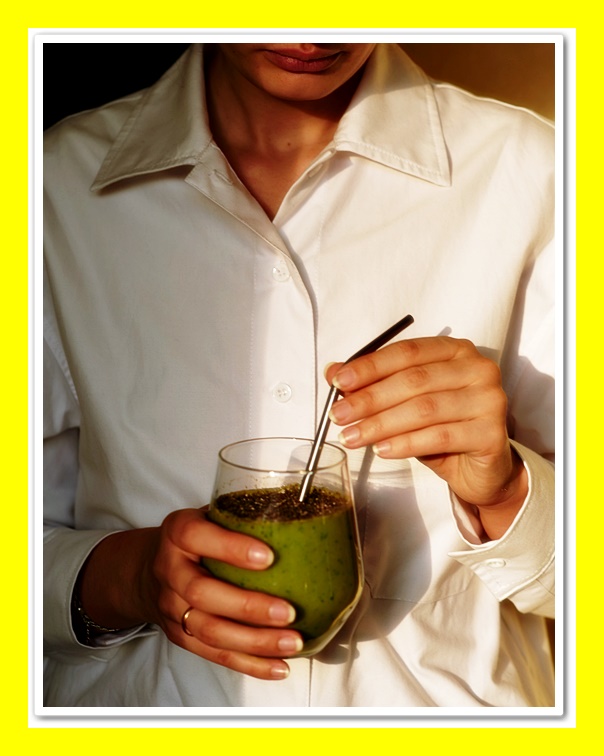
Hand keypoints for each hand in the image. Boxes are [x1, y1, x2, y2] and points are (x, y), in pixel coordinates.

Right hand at [77, 509, 302, 679]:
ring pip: (209, 631)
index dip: (232, 548)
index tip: (268, 557)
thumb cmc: (195, 538)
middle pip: (203, 594)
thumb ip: (242, 515)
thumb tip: (303, 512)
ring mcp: (172, 607)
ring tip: (292, 642)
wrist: (147, 570)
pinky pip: (214, 655)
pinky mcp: (180, 636)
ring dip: (254, 642)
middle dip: (248, 607)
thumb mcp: (210, 515)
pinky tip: (279, 666)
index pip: (198, 537)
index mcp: (178, 532)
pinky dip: (249, 664)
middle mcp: (170, 569)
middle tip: (288, 612)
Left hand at [325, 336, 527, 538]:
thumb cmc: (442, 428)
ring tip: (352, 436)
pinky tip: (382, 449)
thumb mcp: (404, 403)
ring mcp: (489, 399)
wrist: (480, 469)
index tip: (338, 382)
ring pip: (424, 409)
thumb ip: (373, 385)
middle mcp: (477, 369)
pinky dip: (405, 443)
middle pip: (414, 380)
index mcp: (455, 351)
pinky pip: (439, 436)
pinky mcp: (491, 433)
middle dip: (370, 399)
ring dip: (381, 424)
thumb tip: (333, 372)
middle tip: (338, 415)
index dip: (370, 366)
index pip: (407, 352)